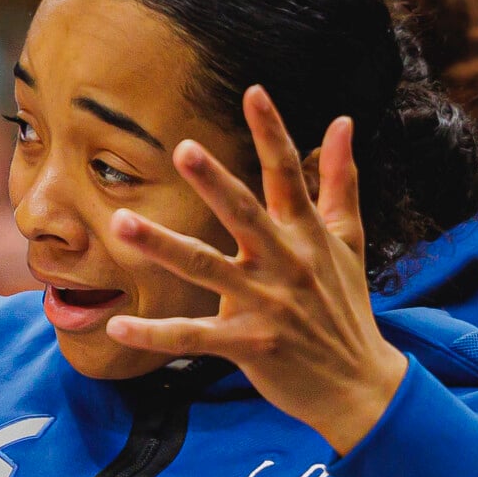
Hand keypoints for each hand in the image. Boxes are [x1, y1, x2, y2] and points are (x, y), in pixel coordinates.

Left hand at [103, 85, 408, 452]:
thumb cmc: (346, 307)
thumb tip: (341, 120)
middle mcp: (286, 264)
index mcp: (307, 235)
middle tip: (183, 148)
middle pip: (245, 215)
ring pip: (207, 269)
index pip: (289, 174)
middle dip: (215, 182)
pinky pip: (194, 337)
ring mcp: (267, 305)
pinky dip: (155, 335)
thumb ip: (339, 180)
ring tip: (121, 222)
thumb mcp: (350, 240)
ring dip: (163, 245)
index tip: (253, 91)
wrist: (360, 384)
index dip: (272, 132)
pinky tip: (117, 327)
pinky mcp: (250, 346)